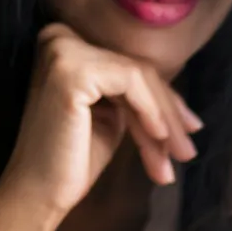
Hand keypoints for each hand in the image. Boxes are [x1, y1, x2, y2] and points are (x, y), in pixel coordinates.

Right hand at [0, 23, 202, 220]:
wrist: (39, 192)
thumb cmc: (74, 160)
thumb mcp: (114, 121)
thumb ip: (138, 103)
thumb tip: (186, 113)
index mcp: (70, 48)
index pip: (131, 69)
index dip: (167, 102)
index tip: (192, 131)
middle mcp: (61, 38)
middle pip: (138, 72)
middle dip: (170, 116)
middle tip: (188, 152)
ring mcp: (63, 50)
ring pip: (140, 78)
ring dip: (164, 122)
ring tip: (176, 158)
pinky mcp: (71, 69)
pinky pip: (131, 82)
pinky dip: (152, 112)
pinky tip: (159, 138)